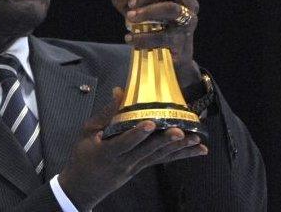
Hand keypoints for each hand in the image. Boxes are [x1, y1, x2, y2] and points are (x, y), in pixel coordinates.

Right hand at [58, 88, 207, 210]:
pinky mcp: (142, 168)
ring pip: (159, 157)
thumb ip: (105, 114)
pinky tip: (198, 151)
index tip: (150, 123)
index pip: (124, 142)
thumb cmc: (83, 156)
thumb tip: (120, 91)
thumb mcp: (86, 133)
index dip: (137, 134)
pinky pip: (163, 160)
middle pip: (147, 151)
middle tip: (181, 132)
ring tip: (196, 140)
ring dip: (179, 149)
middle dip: (165, 141)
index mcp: (107, 151)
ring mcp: (136, 166)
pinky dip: (182, 155)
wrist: (82, 187)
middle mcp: (125, 161)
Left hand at [112, 0, 201, 86]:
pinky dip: (144, 37)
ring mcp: (188, 23)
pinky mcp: (183, 41)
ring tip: (129, 18)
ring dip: (148, 12)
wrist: (170, 59)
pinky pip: (164, 36)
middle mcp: (189, 5)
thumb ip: (126, 2)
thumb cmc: (157, 28)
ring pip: (172, 9)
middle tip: (131, 3)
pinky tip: (130, 39)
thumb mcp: (139, 12)